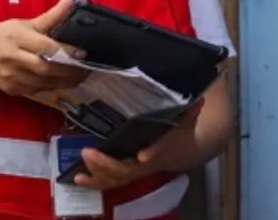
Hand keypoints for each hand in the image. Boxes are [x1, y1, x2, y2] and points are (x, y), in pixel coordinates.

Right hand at [0, 0, 87, 95]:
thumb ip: (50, 17)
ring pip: (43, 83)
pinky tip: (60, 80)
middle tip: (85, 68)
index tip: (82, 53)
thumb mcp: (25, 23)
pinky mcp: (12, 90)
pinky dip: (51, 86)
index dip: (65, 51)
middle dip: (68, 70)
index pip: (44, 46)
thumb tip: (71, 1)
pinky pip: (37, 90)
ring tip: (78, 75)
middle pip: (44, 68)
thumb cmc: (4, 35)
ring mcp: (11, 76)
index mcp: (16, 37)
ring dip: (63, 81)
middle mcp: (12, 58)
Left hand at [74, 99, 205, 190]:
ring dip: (98, 176)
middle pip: (130, 170)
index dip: (153, 153)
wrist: (188, 146)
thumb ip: (191, 108)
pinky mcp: (129, 171)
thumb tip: (199, 97)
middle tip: (89, 152)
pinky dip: (96, 181)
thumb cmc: (182, 127)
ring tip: (79, 173)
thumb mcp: (189, 116)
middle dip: (108, 165)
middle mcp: (149, 161)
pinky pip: (112, 180)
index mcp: (163, 144)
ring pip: (119, 179)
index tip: (143, 156)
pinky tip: (78, 177)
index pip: (160, 149)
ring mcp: (138, 169)